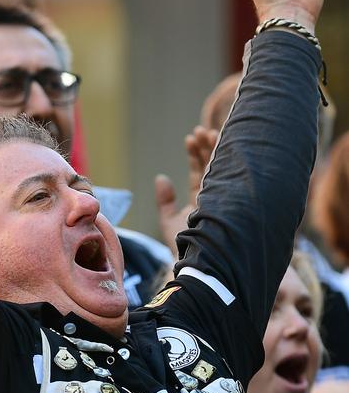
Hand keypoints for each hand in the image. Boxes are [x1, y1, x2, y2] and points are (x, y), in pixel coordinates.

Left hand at [155, 126, 217, 258]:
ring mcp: (225, 197)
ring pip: (222, 167)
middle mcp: (216, 197)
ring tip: (205, 133)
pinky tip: (218, 142)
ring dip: (214, 148)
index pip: (200, 172)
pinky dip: (224, 158)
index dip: (195, 154)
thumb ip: (165, 201)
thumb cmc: (184, 245)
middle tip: (199, 132)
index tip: (189, 138)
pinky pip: (230, 174)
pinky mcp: (231, 199)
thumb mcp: (169, 221)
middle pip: (212, 166)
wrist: (198, 260)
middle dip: (206, 147)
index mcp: (203, 200)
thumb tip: (161, 178)